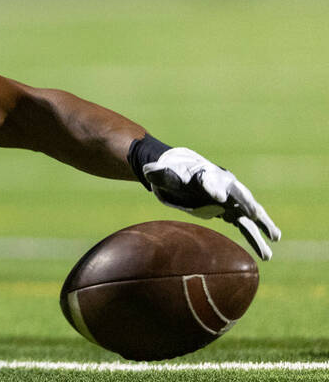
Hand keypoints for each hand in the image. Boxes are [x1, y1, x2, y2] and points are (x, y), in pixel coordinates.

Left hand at [142, 147, 280, 259]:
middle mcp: (222, 185)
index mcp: (204, 174)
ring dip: (262, 225)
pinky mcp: (231, 211)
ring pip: (248, 212)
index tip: (216, 196)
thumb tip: (148, 171)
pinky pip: (246, 225)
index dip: (212, 187)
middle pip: (238, 193)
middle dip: (246, 202)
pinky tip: (267, 251)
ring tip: (275, 239)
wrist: (182, 173)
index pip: (209, 180)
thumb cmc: (172, 173)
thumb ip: (159, 173)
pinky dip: (257, 236)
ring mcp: (230, 199)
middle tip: (254, 213)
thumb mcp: (163, 172)